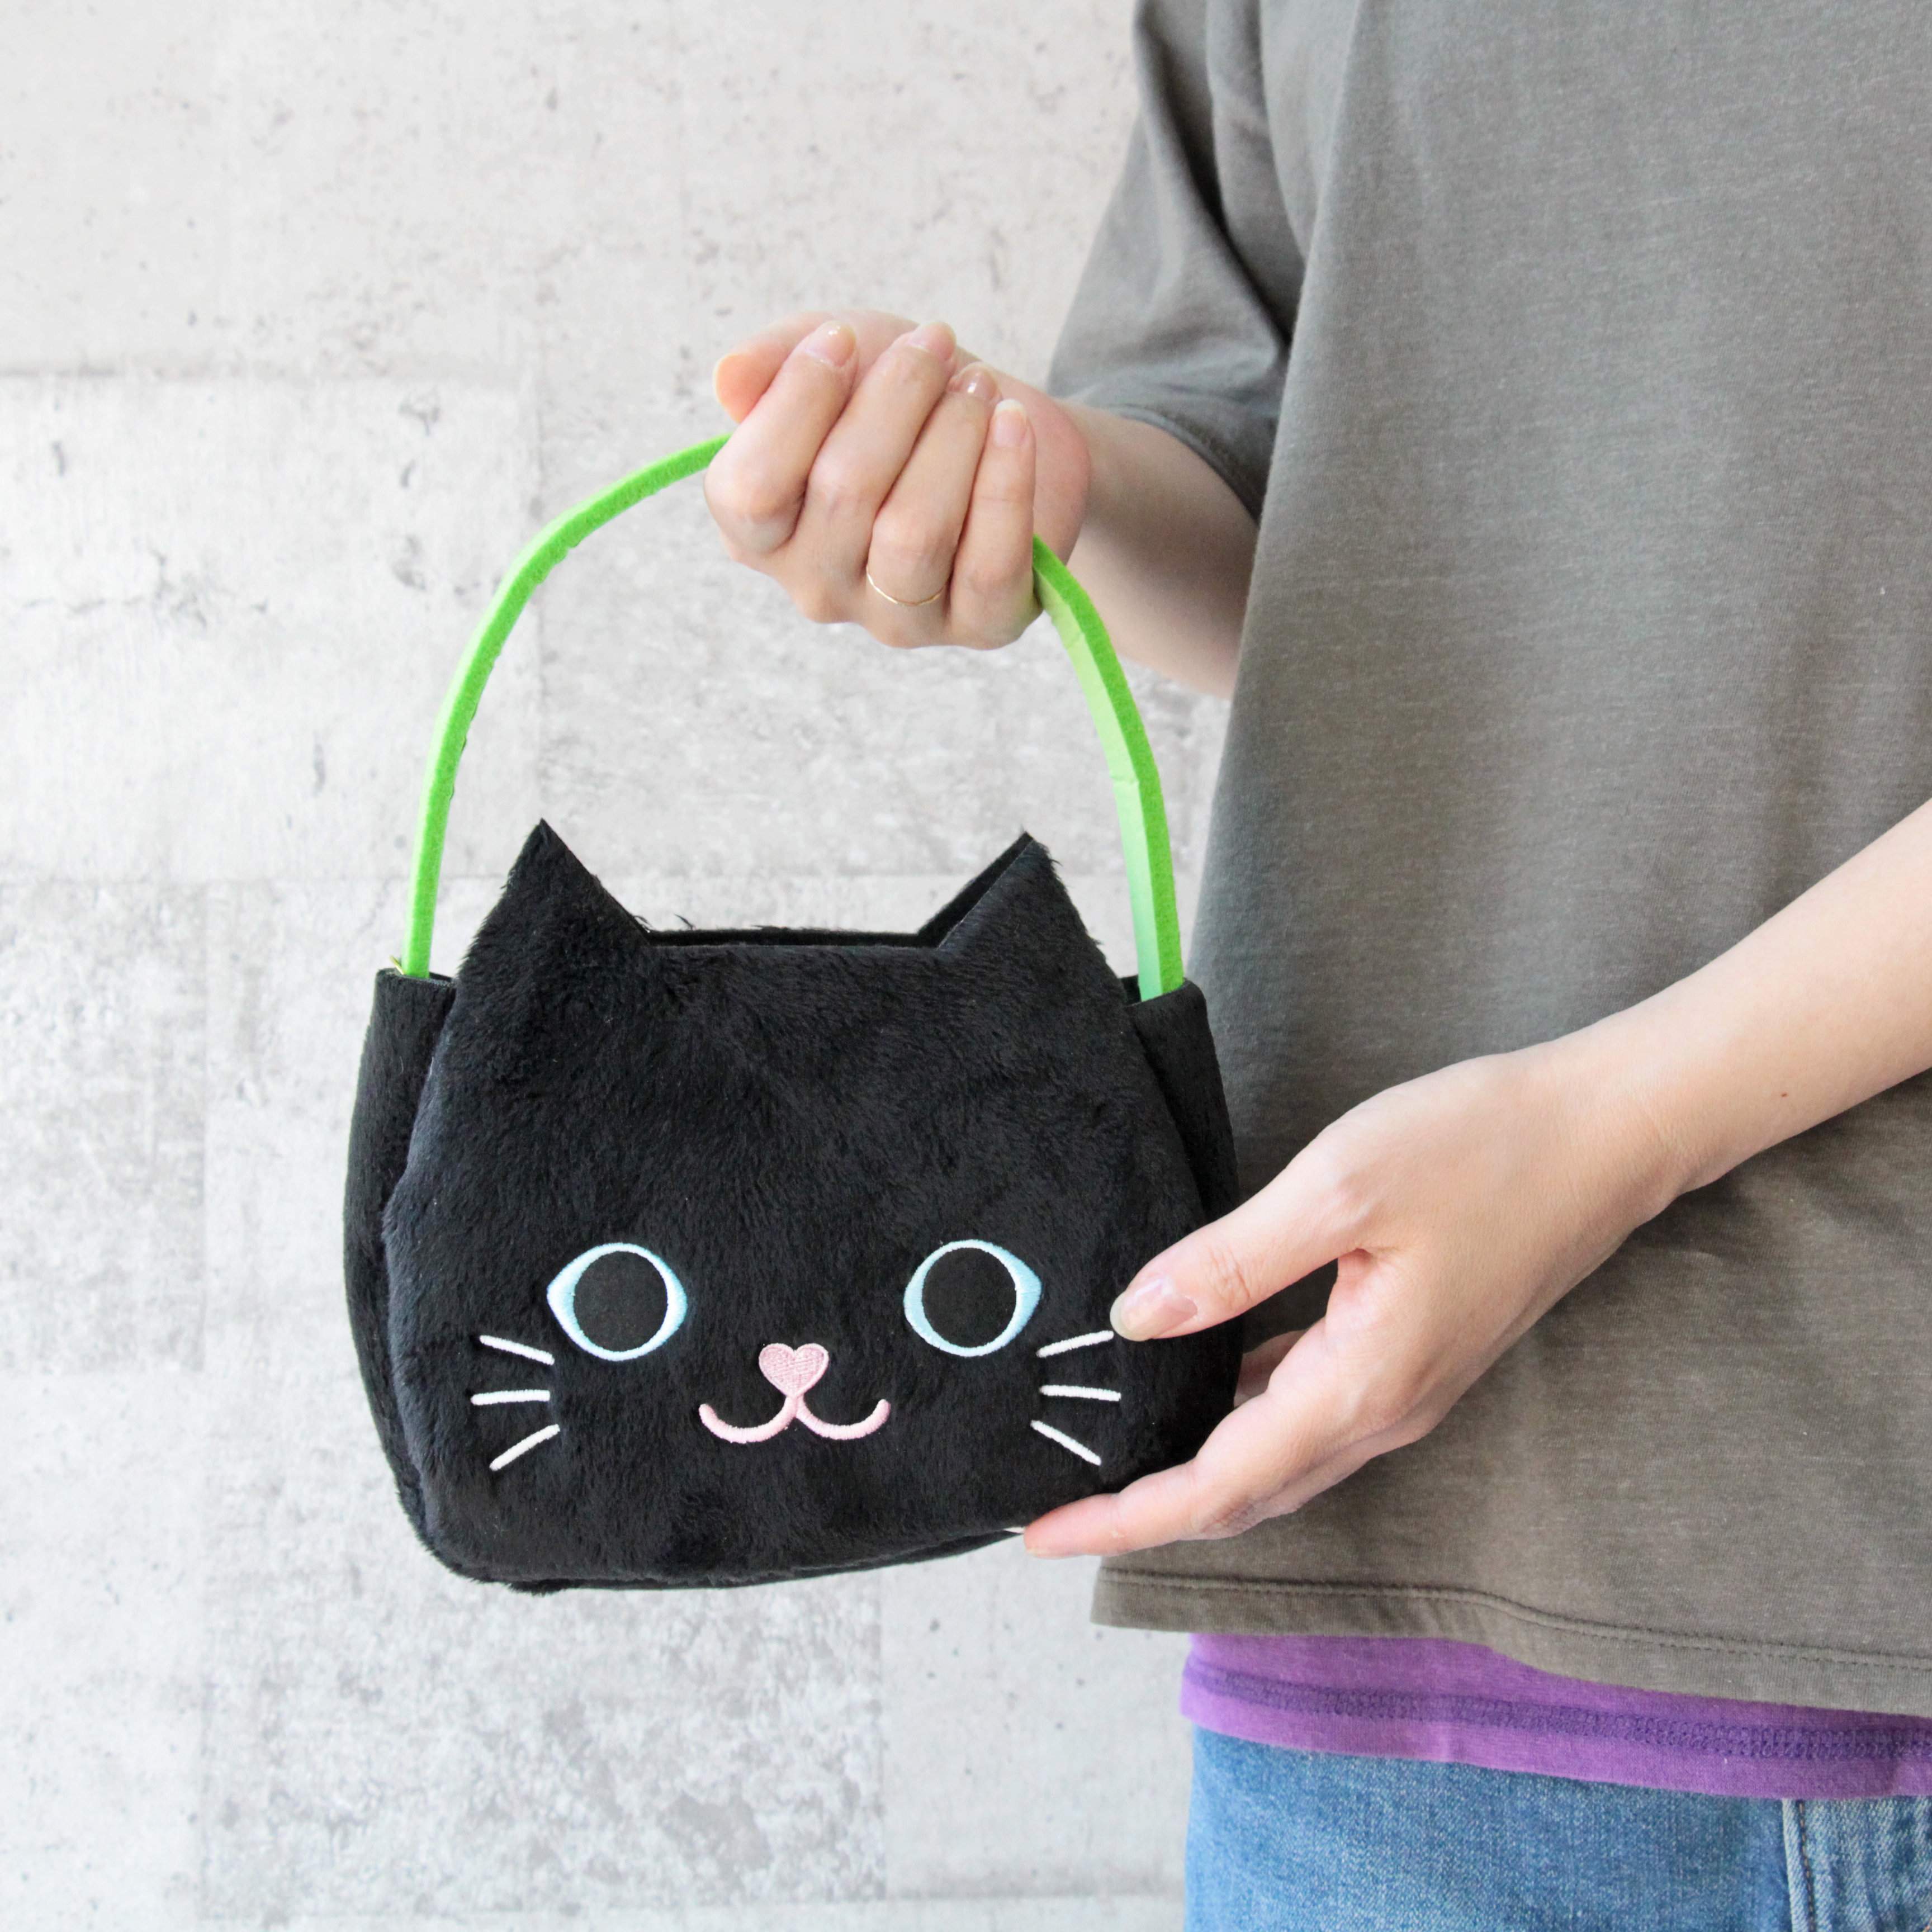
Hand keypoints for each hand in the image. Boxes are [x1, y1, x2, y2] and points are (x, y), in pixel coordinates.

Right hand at [704, 309, 1091, 649]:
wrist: (1001, 431)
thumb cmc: (900, 405)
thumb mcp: (833, 364)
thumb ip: (771, 365)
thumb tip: (729, 378)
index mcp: (760, 534)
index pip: (749, 492)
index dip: (796, 405)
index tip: (843, 337)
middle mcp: (818, 589)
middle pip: (843, 496)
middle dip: (896, 397)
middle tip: (934, 341)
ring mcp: (898, 620)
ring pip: (914, 535)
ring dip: (952, 436)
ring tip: (978, 385)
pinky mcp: (981, 625)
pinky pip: (988, 565)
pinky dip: (1005, 482)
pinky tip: (1013, 424)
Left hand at [1025, 1033, 1682, 1554]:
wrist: (1608, 1133)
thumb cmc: (1482, 1147)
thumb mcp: (1340, 1188)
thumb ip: (1232, 1262)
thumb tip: (1136, 1320)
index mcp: (1359, 1385)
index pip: (1217, 1484)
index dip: (1124, 1516)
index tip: (1043, 1532)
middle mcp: (1383, 1411)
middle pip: (1243, 1492)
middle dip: (1145, 1511)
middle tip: (1057, 1510)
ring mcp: (1404, 1387)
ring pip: (1277, 1460)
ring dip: (1193, 1471)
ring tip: (1112, 1459)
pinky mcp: (1414, 1352)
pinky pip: (1307, 1411)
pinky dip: (1241, 1419)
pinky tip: (1203, 1380)